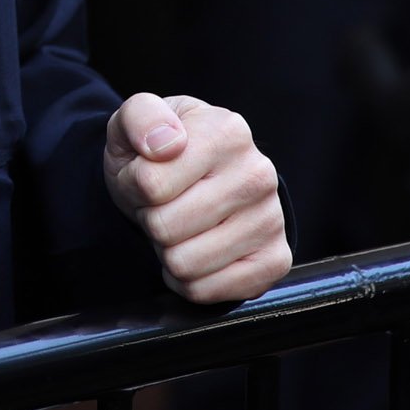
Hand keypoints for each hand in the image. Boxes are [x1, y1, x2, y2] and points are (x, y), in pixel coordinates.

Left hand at [104, 93, 291, 302]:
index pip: (151, 184)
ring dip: (168, 251)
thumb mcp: (134, 123)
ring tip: (181, 225)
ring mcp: (271, 219)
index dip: (135, 186)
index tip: (149, 174)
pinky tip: (195, 251)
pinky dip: (188, 280)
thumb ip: (140, 118)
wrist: (190, 183)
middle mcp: (258, 174)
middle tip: (164, 205)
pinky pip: (207, 290)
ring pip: (184, 264)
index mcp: (227, 131)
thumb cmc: (158, 155)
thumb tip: (165, 143)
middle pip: (165, 228)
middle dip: (152, 220)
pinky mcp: (274, 261)